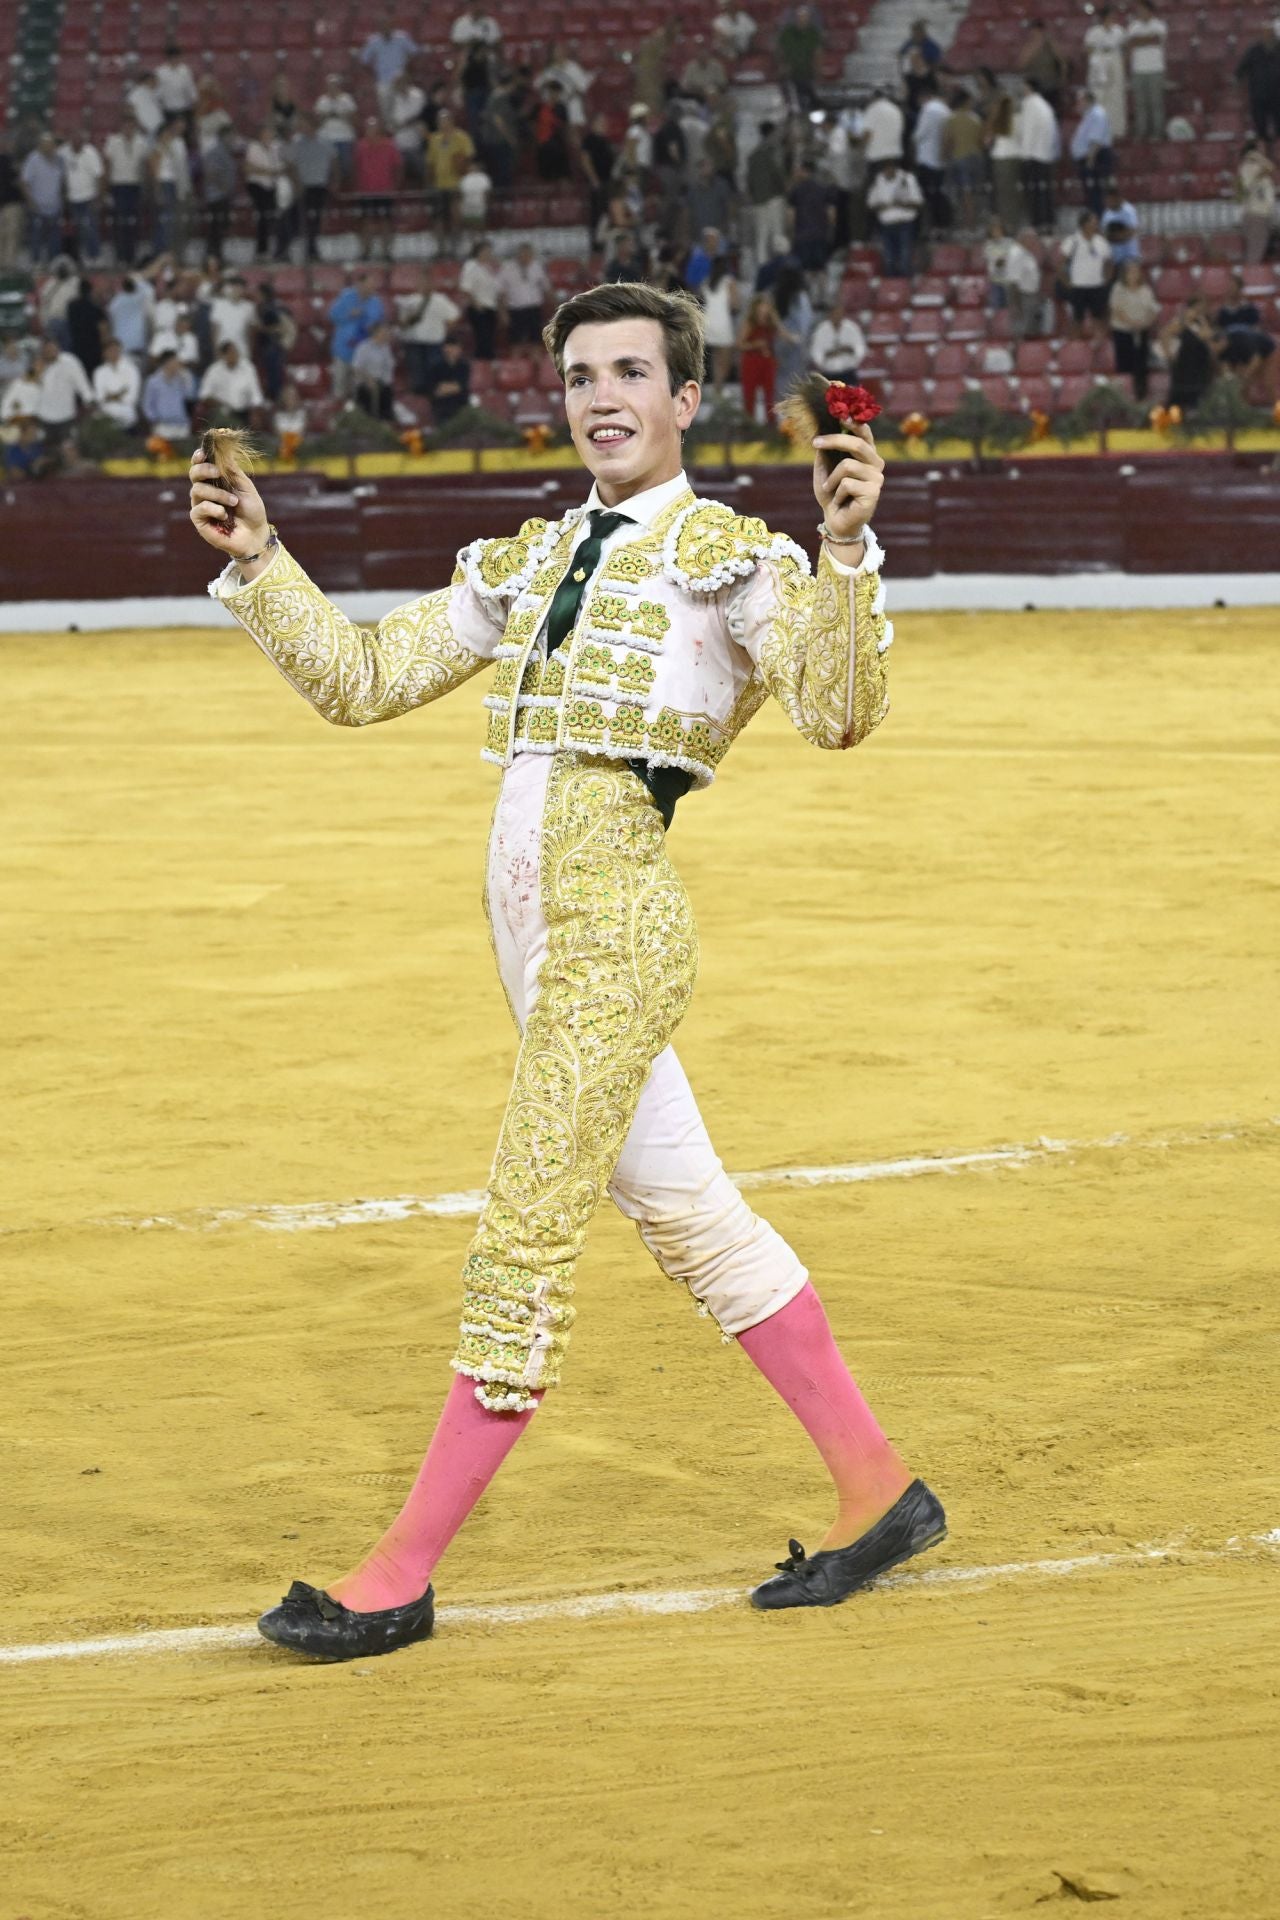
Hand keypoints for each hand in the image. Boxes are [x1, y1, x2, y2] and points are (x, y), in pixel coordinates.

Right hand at [187, 445, 269, 557]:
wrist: (256, 534)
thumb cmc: (251, 511)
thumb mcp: (245, 487)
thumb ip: (232, 471)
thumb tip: (222, 451)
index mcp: (214, 481)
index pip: (200, 465)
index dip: (198, 457)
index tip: (203, 453)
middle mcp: (204, 492)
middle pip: (193, 474)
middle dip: (204, 470)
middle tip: (217, 472)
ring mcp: (200, 506)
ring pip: (197, 490)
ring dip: (217, 494)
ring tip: (233, 502)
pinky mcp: (199, 521)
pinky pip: (199, 509)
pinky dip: (213, 509)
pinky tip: (224, 515)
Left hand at [812, 422, 883, 545]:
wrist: (835, 521)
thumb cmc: (831, 494)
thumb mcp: (824, 469)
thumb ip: (825, 451)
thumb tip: (822, 429)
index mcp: (866, 455)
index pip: (864, 433)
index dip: (855, 421)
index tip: (841, 413)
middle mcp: (875, 463)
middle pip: (857, 443)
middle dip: (834, 440)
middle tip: (815, 442)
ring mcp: (877, 478)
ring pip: (848, 465)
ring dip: (831, 479)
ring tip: (830, 489)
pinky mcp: (873, 493)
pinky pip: (847, 484)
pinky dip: (836, 493)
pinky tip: (840, 501)